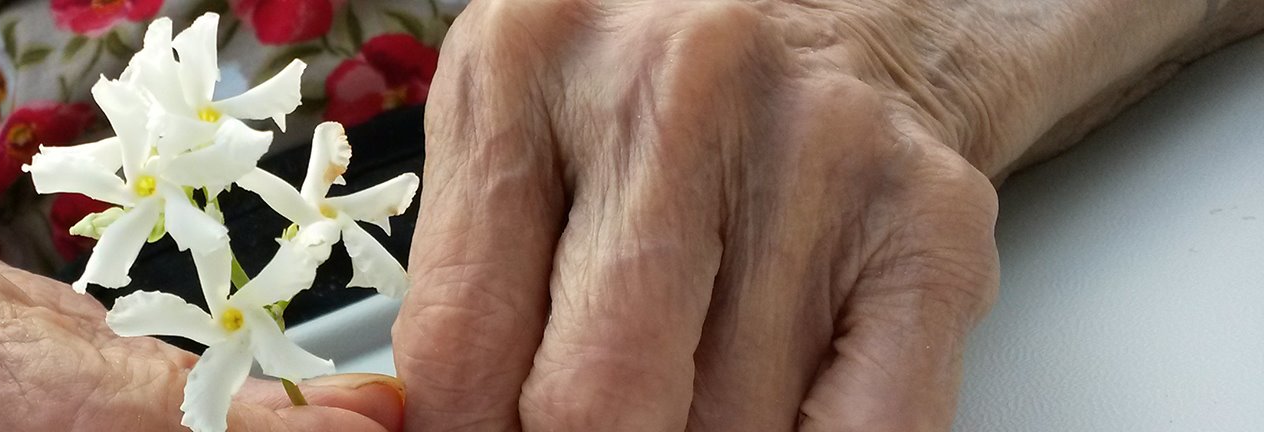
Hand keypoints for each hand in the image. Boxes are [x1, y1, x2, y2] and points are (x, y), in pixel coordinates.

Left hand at [394, 0, 1261, 429]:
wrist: (840, 16)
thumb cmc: (649, 101)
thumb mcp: (515, 142)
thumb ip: (464, 286)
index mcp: (523, 68)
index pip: (458, 351)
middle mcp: (671, 93)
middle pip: (593, 405)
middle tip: (596, 418)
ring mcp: (813, 152)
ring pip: (726, 430)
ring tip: (696, 369)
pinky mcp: (929, 222)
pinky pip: (866, 429)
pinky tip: (775, 414)